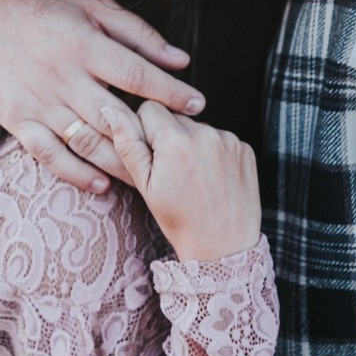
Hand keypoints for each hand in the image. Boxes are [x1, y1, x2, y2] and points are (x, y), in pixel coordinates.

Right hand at [0, 0, 205, 191]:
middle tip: (178, 152)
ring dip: (120, 163)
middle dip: (151, 136)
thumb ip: (138, 33)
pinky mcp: (18, 122)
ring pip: (86, 141)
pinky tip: (102, 185)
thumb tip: (181, 59)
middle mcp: (62, 77)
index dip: (169, 91)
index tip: (197, 104)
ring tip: (150, 176)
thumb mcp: (93, 6)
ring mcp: (39, 103)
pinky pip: (50, 156)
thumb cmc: (46, 10)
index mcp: (83, 45)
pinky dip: (76, 174)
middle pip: (114, 116)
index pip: (135, 73)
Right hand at [102, 101, 260, 261]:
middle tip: (172, 173)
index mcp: (176, 141)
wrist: (224, 246)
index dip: (145, 131)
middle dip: (168, 138)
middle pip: (175, 117)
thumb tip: (109, 109)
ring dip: (192, 145)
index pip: (149, 108)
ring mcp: (229, 140)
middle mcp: (206, 133)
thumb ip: (128, 143)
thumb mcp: (145, 185)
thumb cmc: (180, 220)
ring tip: (193, 179)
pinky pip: (221, 139)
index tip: (151, 157)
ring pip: (198, 128)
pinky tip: (212, 179)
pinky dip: (214, 153)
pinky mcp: (245, 149)